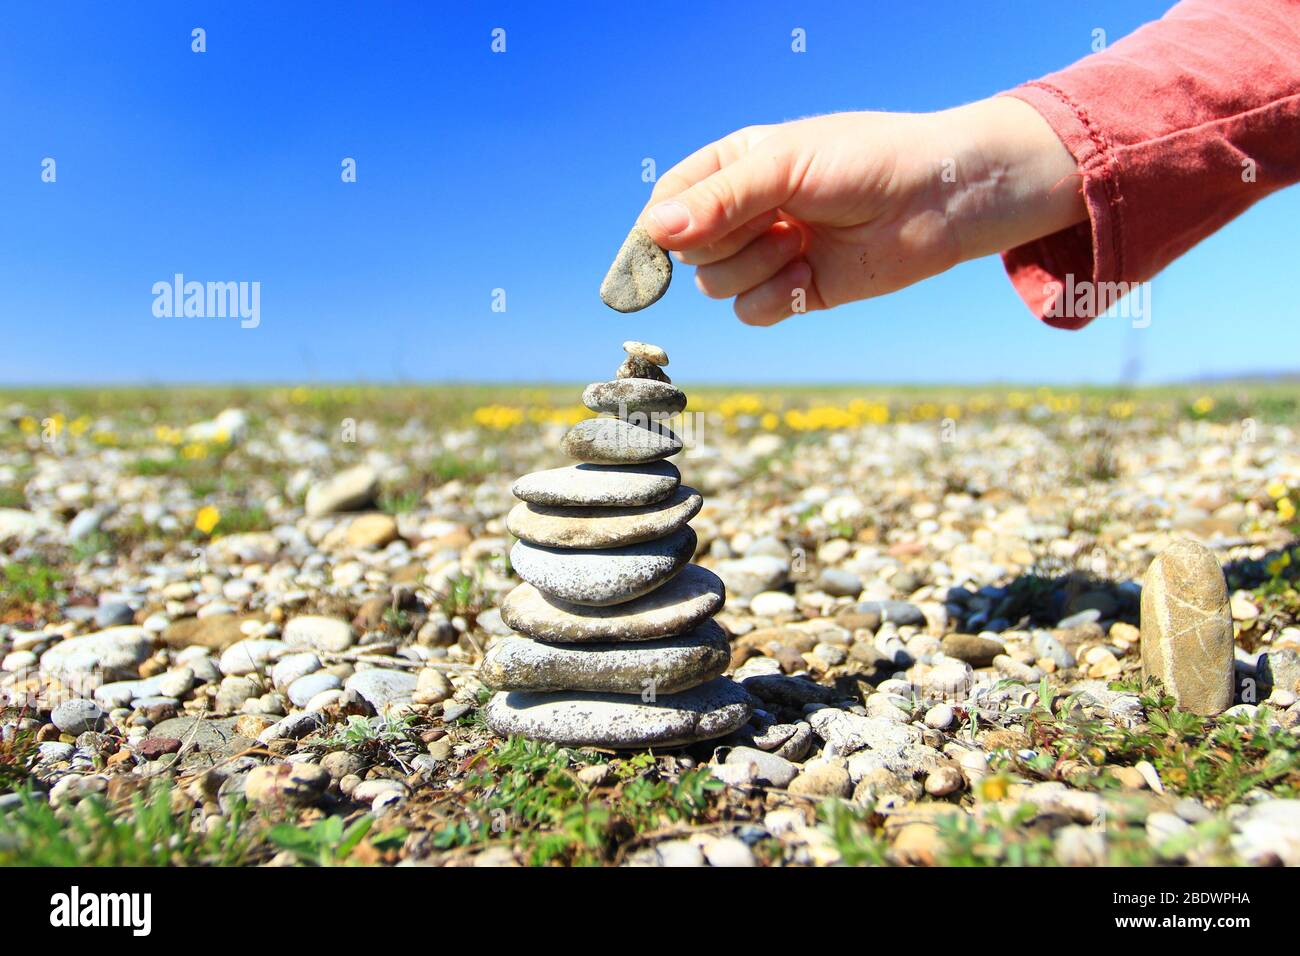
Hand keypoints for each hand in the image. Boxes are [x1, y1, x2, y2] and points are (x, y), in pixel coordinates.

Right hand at [640, 98, 1085, 325]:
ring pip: (716, 284)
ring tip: (801, 242)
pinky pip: (751, 312)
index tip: (672, 237)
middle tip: (777, 220)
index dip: (666, 223)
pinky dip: (774, 298)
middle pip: (689, 249)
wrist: (940, 200)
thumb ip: (720, 200)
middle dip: (727, 241)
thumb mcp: (785, 167)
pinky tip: (808, 273)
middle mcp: (748, 211)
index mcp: (737, 166)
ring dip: (754, 268)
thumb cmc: (868, 162)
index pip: (672, 199)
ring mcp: (770, 252)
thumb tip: (655, 232)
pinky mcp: (796, 291)